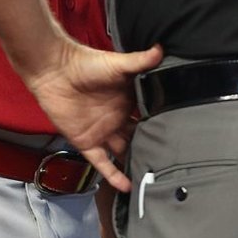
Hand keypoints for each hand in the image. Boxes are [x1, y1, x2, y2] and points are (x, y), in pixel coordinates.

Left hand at [24, 40, 163, 191]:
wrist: (55, 71)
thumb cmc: (86, 63)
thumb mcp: (118, 64)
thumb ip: (139, 61)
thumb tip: (161, 50)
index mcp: (129, 101)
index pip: (149, 116)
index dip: (162, 125)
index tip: (181, 136)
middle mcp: (118, 119)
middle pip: (139, 138)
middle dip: (152, 148)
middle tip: (173, 163)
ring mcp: (103, 132)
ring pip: (123, 153)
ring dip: (135, 163)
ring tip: (154, 180)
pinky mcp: (87, 142)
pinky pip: (102, 163)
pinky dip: (114, 176)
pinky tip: (128, 187)